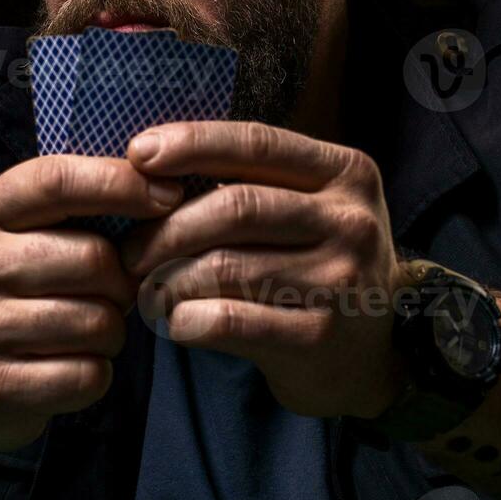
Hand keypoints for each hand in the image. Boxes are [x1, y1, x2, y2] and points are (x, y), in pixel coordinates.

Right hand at [0, 155, 182, 451]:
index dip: (121, 184)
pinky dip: (97, 372)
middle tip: (117, 290)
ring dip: (113, 329)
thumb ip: (69, 202)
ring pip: (97, 322)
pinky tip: (76, 364)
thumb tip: (162, 185)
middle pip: (91, 259)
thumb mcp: (11, 228)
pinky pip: (86, 376)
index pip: (55, 181)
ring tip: (95, 328)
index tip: (169, 195)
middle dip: (123, 279)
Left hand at [120, 121, 413, 419]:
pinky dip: (186, 319)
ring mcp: (340, 282)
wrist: (371, 356)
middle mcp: (352, 221)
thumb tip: (151, 161)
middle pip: (235, 207)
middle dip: (167, 227)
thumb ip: (253, 179)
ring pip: (224, 267)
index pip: (257, 143)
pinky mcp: (319, 337)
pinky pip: (228, 320)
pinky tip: (177, 320)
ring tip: (147, 288)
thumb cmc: (318, 265)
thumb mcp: (310, 206)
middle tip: (130, 250)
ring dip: (168, 279)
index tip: (138, 153)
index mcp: (346, 172)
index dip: (192, 143)